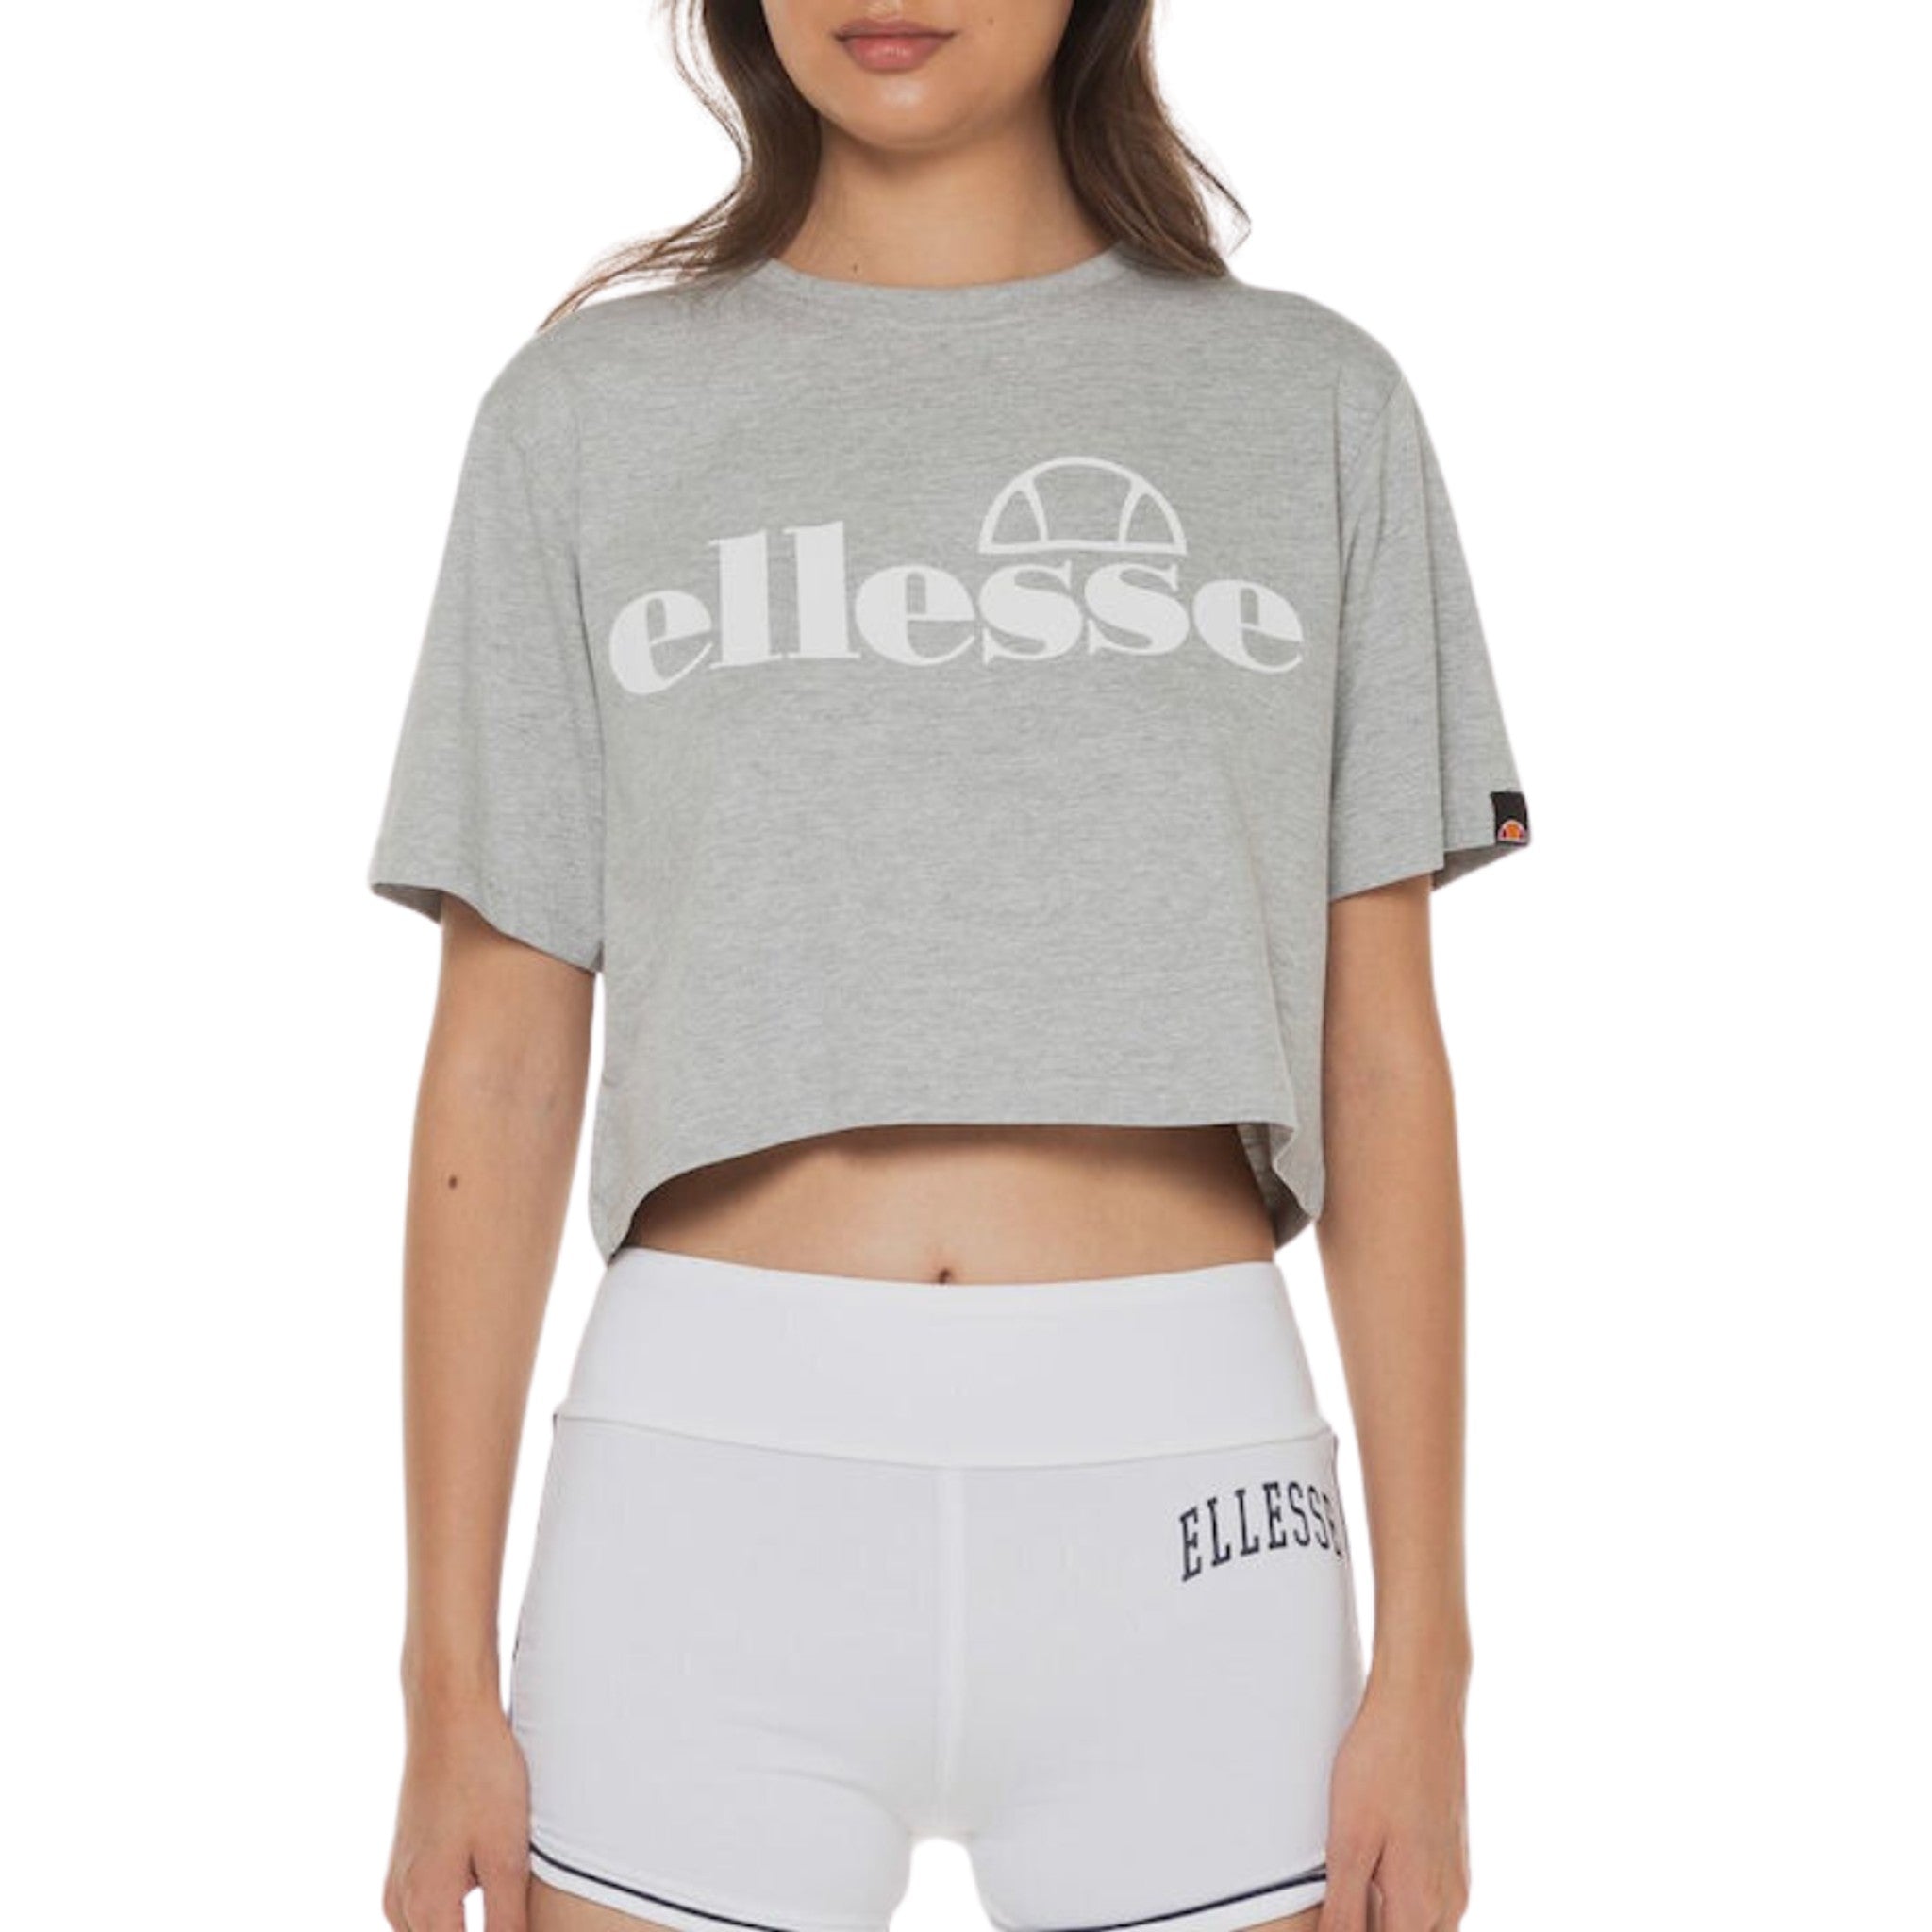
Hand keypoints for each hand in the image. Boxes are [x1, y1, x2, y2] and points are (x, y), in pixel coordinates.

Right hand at [384, 1689, 531, 1931]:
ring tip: (504, 1890)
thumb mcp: (506, 1854)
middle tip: (511, 1902)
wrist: (449, 1714)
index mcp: (426, 1908)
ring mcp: (399, 1883)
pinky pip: (427, 1912)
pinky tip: (485, 1878)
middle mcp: (401, 1904)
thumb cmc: (482, 1774)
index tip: (514, 1921)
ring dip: (464, 1924)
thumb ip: (506, 1921)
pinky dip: (454, 1911)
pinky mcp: (406, 1864)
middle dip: (480, 1929)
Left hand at [1317, 1666, 1469, 1931]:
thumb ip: (1345, 1911)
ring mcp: (1456, 1877)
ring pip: (1419, 1925)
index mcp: (1421, 1907)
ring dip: (1384, 1916)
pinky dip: (1399, 1898)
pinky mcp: (1453, 1854)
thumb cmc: (1382, 1763)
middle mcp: (1449, 1902)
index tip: (1332, 1912)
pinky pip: (1429, 1900)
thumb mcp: (1348, 1842)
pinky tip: (1372, 1867)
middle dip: (1370, 1926)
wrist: (1421, 1704)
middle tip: (1335, 1897)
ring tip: (1350, 1882)